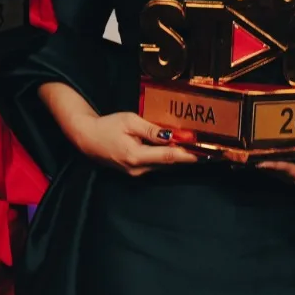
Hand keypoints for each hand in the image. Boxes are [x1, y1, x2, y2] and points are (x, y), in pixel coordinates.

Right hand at [65, 112, 199, 176]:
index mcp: (136, 156)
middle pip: (169, 162)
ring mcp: (136, 173)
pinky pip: (155, 165)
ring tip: (196, 147)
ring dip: (178, 157)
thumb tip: (173, 136)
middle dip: (187, 155)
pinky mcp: (135, 172)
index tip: (205, 154)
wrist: (87, 139)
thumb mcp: (130, 121)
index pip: (168, 157)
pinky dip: (166, 157)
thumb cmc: (107, 126)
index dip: (188, 155)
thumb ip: (152, 130)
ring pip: (163, 165)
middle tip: (207, 149)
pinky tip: (175, 149)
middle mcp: (138, 169)